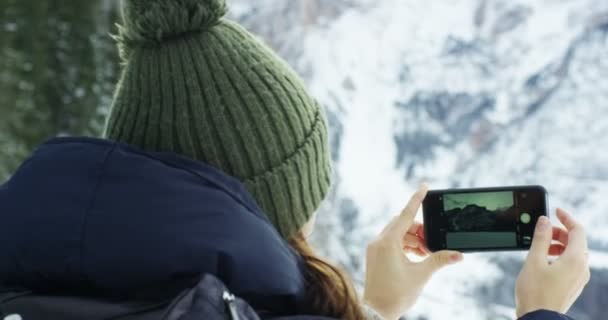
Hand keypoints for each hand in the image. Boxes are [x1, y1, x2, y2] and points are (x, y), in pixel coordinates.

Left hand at [363, 185, 462, 319]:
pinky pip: (391, 242)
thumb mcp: (421, 275)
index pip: (406, 215)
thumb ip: (439, 260)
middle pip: (402, 224)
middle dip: (420, 229)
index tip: (424, 186)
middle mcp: (378, 242)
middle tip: (433, 242)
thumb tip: (458, 254)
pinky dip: (405, 245)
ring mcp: (375, 249)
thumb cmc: (395, 295)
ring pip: (397, 234)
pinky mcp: (375, 256)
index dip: (416, 200)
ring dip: (414, 239)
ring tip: (427, 253)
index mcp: (387, 242)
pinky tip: (417, 256)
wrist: (376, 312)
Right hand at [515, 209, 589, 317]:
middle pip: (576, 241)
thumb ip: (540, 238)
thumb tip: (545, 220)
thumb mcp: (534, 260)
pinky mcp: (573, 285)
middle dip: (559, 233)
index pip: (578, 230)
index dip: (566, 218)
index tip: (555, 211)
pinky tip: (543, 262)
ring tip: (540, 248)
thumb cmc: (535, 291)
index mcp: (575, 259)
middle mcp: (582, 267)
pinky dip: (560, 256)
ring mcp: (579, 277)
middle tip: (541, 232)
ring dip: (558, 245)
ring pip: (574, 253)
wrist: (539, 317)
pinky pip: (571, 264)